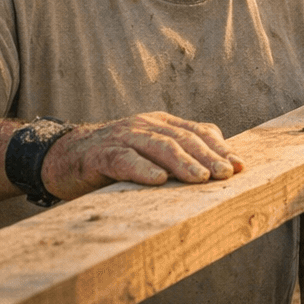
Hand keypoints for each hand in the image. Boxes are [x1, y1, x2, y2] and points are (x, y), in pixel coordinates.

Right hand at [40, 111, 243, 199]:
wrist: (62, 157)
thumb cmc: (114, 159)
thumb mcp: (149, 153)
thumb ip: (179, 153)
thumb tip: (220, 164)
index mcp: (160, 124)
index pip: (197, 132)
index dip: (220, 149)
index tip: (240, 167)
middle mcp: (144, 126)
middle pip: (182, 138)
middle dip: (207, 157)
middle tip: (226, 175)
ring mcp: (122, 137)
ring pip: (158, 146)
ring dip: (182, 163)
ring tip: (200, 178)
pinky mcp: (100, 155)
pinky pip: (124, 160)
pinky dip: (142, 169)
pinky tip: (158, 180)